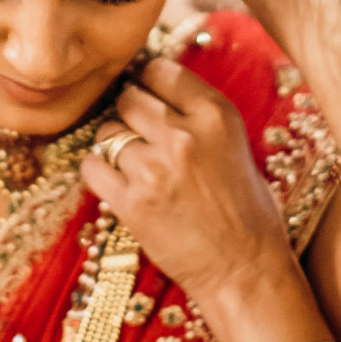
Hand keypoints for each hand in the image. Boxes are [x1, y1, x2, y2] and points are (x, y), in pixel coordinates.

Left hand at [81, 56, 327, 341]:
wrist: (244, 270)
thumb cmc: (248, 212)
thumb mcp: (236, 146)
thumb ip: (199, 116)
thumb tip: (159, 91)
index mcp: (216, 115)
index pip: (160, 71)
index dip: (148, 81)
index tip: (145, 91)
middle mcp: (183, 135)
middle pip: (129, 98)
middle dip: (128, 112)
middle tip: (136, 131)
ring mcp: (154, 169)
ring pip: (107, 132)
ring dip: (114, 145)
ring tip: (132, 164)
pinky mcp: (131, 202)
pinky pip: (92, 167)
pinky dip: (97, 172)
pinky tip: (113, 182)